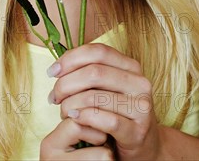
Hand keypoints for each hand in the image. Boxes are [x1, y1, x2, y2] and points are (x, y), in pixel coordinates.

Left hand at [46, 43, 161, 160]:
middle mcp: (140, 83)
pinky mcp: (137, 131)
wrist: (145, 147)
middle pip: (94, 72)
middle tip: (54, 96)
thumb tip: (57, 68)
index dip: (71, 58)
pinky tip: (74, 118)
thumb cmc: (118, 114)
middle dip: (66, 83)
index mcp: (131, 67)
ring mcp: (141, 107)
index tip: (52, 71)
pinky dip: (84, 118)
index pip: (98, 51)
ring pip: (96, 97)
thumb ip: (89, 73)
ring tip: (63, 111)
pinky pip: (106, 120)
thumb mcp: (107, 89)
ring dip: (71, 104)